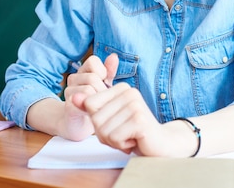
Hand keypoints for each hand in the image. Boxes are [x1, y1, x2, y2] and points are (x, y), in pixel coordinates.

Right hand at [61, 54, 118, 139]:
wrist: (80, 125)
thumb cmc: (96, 103)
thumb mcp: (105, 85)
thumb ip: (109, 71)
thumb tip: (114, 56)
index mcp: (83, 71)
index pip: (93, 61)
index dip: (103, 71)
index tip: (105, 82)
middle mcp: (73, 79)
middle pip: (93, 77)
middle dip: (103, 90)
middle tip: (105, 99)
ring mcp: (68, 92)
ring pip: (88, 89)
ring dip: (99, 100)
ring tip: (100, 106)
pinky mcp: (68, 106)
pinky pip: (83, 102)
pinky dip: (92, 108)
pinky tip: (93, 112)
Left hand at [73, 82, 195, 156]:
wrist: (160, 144)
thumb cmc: (132, 131)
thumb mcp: (108, 118)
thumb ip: (91, 107)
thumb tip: (73, 97)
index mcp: (121, 87)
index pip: (89, 104)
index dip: (97, 121)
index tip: (115, 123)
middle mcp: (129, 92)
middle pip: (95, 118)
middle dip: (105, 134)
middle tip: (123, 133)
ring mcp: (135, 105)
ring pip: (103, 130)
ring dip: (114, 141)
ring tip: (129, 136)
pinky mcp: (139, 120)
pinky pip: (113, 138)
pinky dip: (121, 145)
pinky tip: (134, 140)